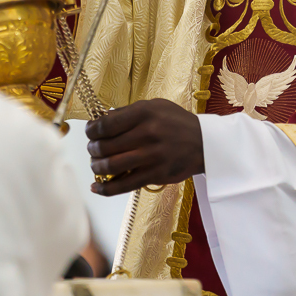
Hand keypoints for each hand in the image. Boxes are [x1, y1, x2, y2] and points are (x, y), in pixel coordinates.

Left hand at [86, 99, 203, 195]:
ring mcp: (151, 156)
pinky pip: (123, 185)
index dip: (92, 130)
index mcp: (144, 113)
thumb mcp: (155, 106)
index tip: (90, 132)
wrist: (205, 143)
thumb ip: (128, 112)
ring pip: (110, 166)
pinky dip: (105, 189)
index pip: (105, 124)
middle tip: (93, 149)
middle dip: (92, 149)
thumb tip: (101, 120)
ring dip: (96, 167)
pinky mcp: (155, 175)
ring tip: (96, 165)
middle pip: (105, 146)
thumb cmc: (176, 122)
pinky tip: (96, 187)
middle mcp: (147, 133)